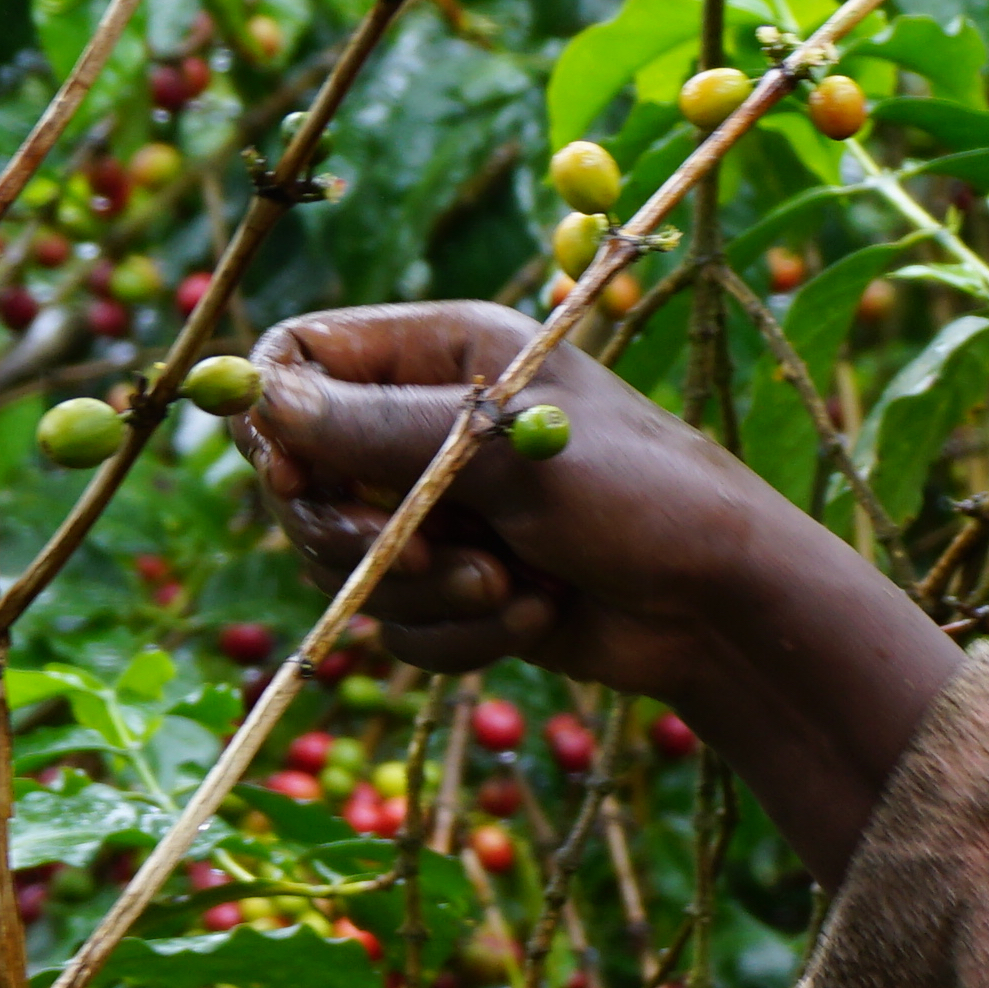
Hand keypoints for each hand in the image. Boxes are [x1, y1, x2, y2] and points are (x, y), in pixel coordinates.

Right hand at [238, 302, 961, 873]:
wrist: (724, 606)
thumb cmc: (639, 492)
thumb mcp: (507, 447)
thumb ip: (379, 427)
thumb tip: (264, 402)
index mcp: (440, 351)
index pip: (299, 357)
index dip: (280, 418)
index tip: (301, 475)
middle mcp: (425, 425)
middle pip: (301, 478)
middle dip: (358, 534)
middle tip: (423, 555)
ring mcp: (437, 510)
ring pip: (345, 564)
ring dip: (423, 594)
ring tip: (511, 588)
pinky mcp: (456, 588)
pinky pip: (396, 625)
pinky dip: (458, 636)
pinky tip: (536, 614)